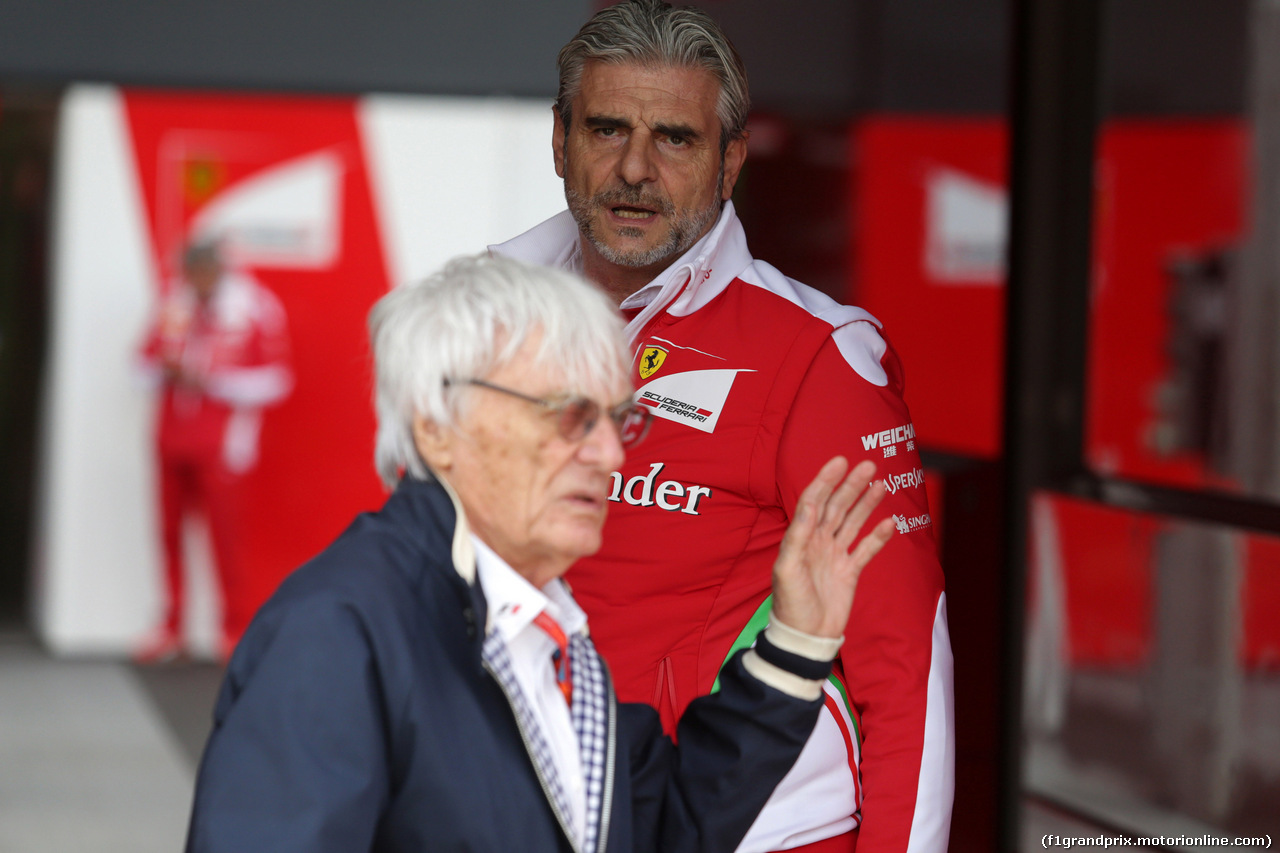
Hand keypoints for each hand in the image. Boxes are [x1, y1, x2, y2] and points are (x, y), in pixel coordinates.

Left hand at [770, 457, 894, 638]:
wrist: (805, 636)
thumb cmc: (790, 604)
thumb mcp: (787, 568)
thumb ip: (798, 535)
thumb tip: (810, 503)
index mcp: (801, 538)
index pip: (814, 501)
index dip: (826, 480)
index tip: (840, 461)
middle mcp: (818, 542)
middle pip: (837, 507)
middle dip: (851, 486)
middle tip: (867, 465)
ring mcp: (835, 556)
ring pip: (852, 523)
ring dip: (866, 504)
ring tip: (880, 484)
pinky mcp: (849, 572)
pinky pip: (865, 550)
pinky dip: (877, 537)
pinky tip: (889, 522)